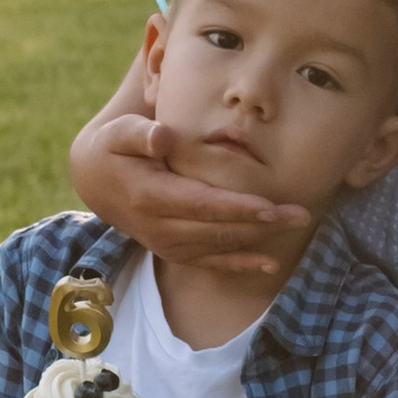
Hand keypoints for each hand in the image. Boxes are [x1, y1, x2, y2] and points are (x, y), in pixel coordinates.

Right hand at [70, 104, 309, 275]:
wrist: (95, 182)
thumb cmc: (114, 148)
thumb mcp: (118, 133)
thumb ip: (140, 133)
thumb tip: (163, 136)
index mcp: (149, 196)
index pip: (201, 204)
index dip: (237, 207)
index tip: (270, 207)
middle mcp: (159, 227)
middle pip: (217, 228)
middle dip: (262, 223)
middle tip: (301, 214)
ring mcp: (166, 243)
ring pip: (219, 246)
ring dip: (259, 239)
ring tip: (298, 224)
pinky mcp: (173, 251)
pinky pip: (210, 263)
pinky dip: (240, 264)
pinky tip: (270, 264)